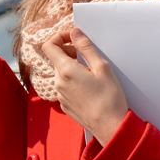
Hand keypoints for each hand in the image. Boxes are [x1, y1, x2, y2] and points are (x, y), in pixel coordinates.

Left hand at [41, 27, 128, 144]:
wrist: (110, 127)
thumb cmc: (109, 98)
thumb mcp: (101, 67)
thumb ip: (86, 47)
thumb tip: (74, 32)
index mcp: (65, 70)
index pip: (49, 45)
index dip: (59, 37)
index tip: (74, 38)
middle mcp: (58, 83)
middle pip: (56, 59)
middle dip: (69, 52)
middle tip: (87, 55)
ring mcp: (60, 95)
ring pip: (61, 73)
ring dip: (72, 67)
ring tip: (91, 73)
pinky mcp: (65, 105)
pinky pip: (65, 87)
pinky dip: (73, 81)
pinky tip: (89, 87)